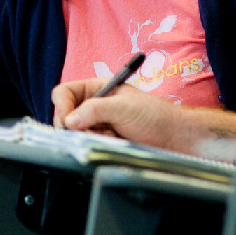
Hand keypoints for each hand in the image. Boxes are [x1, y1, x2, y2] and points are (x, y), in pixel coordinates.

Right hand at [53, 78, 192, 151]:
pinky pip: (86, 145)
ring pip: (74, 133)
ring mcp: (97, 124)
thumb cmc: (154, 115)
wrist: (173, 138)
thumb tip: (69, 121)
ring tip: (109, 136)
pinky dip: (95, 145)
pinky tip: (112, 142)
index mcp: (97, 89)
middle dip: (74, 126)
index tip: (69, 120)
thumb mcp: (123, 107)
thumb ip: (94, 110)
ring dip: (88, 136)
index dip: (62, 105)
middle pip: (64, 115)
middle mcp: (93, 105)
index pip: (64, 93)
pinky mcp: (102, 141)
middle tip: (91, 131)